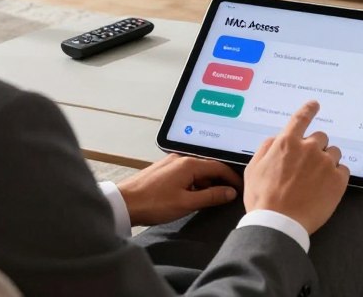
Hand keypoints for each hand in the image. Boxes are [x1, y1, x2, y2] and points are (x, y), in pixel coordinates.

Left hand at [117, 153, 241, 226]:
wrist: (123, 203)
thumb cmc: (153, 204)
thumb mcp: (187, 203)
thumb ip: (211, 197)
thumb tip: (229, 192)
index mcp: (188, 164)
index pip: (218, 166)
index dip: (231, 178)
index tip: (239, 188)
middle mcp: (180, 158)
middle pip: (207, 167)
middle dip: (218, 180)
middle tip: (226, 194)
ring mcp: (170, 162)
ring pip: (195, 170)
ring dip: (204, 182)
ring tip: (208, 198)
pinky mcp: (162, 169)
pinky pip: (184, 172)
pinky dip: (192, 182)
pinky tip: (190, 195)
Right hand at [243, 100, 349, 234]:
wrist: (279, 224)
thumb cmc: (263, 199)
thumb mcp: (253, 169)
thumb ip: (266, 148)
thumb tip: (277, 138)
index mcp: (287, 143)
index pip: (301, 118)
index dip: (309, 109)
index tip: (315, 104)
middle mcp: (309, 148)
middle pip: (321, 137)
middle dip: (315, 148)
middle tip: (307, 166)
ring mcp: (325, 163)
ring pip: (334, 153)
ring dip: (327, 161)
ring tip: (316, 180)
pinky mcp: (338, 180)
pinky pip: (343, 170)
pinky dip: (336, 176)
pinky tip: (325, 188)